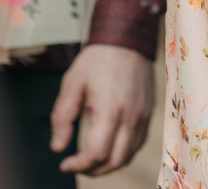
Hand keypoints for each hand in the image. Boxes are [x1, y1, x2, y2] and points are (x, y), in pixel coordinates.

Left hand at [50, 44, 154, 174]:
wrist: (127, 38)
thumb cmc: (97, 59)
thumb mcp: (72, 84)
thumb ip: (62, 118)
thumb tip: (57, 147)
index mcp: (110, 110)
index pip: (97, 153)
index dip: (79, 165)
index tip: (65, 163)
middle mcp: (131, 117)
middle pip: (116, 160)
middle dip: (93, 170)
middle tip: (77, 165)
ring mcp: (143, 115)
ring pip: (129, 155)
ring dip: (109, 164)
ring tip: (91, 160)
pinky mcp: (149, 112)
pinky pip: (138, 143)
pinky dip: (123, 153)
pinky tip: (109, 147)